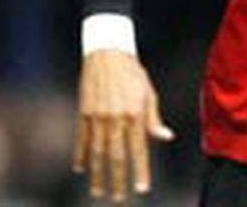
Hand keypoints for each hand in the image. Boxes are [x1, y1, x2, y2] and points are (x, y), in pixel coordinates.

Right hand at [72, 50, 174, 202]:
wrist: (108, 54)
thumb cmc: (133, 75)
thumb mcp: (149, 94)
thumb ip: (153, 120)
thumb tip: (166, 137)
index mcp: (135, 114)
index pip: (139, 150)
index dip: (140, 171)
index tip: (142, 189)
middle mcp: (115, 118)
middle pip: (116, 156)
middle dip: (118, 180)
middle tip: (118, 199)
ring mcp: (97, 117)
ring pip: (97, 152)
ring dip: (98, 174)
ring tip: (99, 191)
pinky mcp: (84, 113)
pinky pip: (82, 139)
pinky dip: (81, 155)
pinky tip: (81, 169)